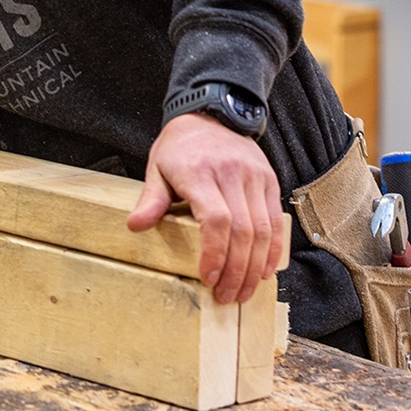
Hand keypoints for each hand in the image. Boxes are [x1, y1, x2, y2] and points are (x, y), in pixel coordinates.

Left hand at [127, 113, 283, 303]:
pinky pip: (275, 221)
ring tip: (243, 291)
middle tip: (227, 296)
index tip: (208, 278)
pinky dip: (272, 249)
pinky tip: (263, 270)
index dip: (215, 253)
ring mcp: (255, 177)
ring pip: (263, 230)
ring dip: (255, 267)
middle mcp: (232, 175)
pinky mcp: (270, 181)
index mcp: (200, 173)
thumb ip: (151, 199)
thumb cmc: (179, 147)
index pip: (216, 220)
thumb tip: (135, 227)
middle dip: (237, 270)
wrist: (211, 114)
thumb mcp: (157, 168)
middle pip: (243, 232)